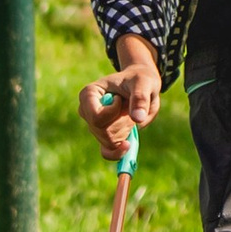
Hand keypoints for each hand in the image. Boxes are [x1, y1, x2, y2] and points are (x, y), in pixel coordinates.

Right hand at [79, 43, 158, 158]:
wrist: (142, 85)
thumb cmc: (140, 79)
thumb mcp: (144, 82)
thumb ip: (140, 98)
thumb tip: (138, 119)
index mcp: (89, 94)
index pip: (96, 117)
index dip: (113, 113)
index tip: (121, 98)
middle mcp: (86, 110)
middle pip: (102, 132)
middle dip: (122, 123)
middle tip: (129, 106)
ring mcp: (93, 124)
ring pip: (108, 141)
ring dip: (125, 130)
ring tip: (128, 112)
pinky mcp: (102, 135)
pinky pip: (106, 152)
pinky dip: (118, 152)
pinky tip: (127, 145)